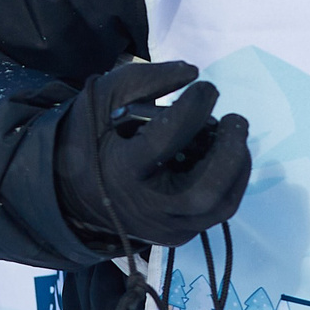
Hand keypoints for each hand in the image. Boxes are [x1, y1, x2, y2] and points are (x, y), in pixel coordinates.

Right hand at [53, 60, 252, 249]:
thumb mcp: (107, 97)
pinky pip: (215, 212)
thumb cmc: (92, 138)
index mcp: (122, 170)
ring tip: (232, 136)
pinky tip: (223, 156)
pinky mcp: (178, 236)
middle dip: (230, 152)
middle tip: (235, 119)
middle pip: (205, 190)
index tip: (205, 86)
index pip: (166, 139)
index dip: (193, 108)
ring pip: (219, 206)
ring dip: (236, 167)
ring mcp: (166, 227)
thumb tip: (193, 73)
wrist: (73, 191)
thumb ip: (148, 80)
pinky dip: (228, 182)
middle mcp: (148, 207)